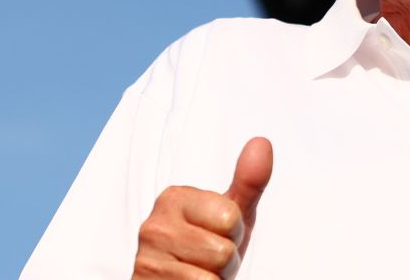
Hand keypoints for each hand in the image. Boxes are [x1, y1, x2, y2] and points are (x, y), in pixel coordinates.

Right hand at [133, 137, 273, 278]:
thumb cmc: (205, 249)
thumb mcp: (231, 216)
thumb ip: (249, 182)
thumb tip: (262, 143)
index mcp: (174, 198)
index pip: (230, 217)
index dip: (234, 233)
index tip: (217, 235)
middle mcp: (154, 226)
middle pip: (222, 251)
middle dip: (225, 263)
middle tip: (208, 261)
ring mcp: (147, 260)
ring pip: (211, 278)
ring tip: (198, 275)